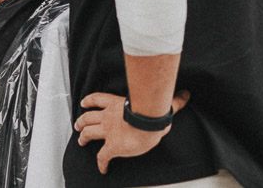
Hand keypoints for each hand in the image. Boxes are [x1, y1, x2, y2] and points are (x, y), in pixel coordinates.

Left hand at [74, 90, 190, 173]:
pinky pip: (102, 156)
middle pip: (88, 117)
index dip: (88, 101)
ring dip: (83, 137)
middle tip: (77, 125)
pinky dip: (100, 163)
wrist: (147, 123)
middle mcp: (108, 117)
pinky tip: (102, 168)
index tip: (84, 103)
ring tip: (81, 140)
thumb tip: (185, 94)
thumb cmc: (153, 112)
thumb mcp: (161, 103)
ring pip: (88, 133)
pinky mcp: (112, 146)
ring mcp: (108, 131)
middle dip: (81, 121)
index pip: (97, 99)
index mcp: (116, 104)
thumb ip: (172, 100)